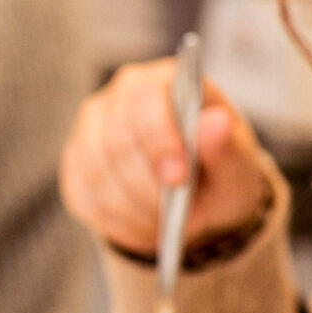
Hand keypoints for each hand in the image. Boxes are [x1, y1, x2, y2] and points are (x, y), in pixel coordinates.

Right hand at [60, 58, 272, 256]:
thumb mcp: (236, 163)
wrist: (199, 196)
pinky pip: (85, 199)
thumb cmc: (219, 169)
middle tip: (183, 217)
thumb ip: (226, 146)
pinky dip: (118, 223)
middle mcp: (117, 100)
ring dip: (136, 210)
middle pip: (116, 143)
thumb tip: (214, 123)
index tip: (178, 178)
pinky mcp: (75, 168)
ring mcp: (89, 133)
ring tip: (168, 227)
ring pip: (97, 175)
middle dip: (149, 188)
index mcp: (160, 82)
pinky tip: (145, 230)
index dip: (157, 139)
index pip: (145, 99)